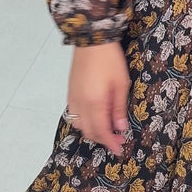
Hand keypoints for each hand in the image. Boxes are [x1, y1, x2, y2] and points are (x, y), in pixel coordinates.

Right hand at [66, 41, 130, 155]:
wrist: (91, 41)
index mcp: (95, 103)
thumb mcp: (121, 84)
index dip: (111, 143)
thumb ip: (119, 108)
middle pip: (89, 132)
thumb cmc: (110, 60)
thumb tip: (120, 128)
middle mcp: (80, 104)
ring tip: (107, 128)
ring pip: (79, 125)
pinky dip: (84, 122)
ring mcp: (73, 99)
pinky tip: (94, 117)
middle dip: (103, 139)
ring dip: (93, 131)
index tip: (119, 150)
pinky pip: (74, 115)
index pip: (102, 131)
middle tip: (118, 139)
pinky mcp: (70, 93)